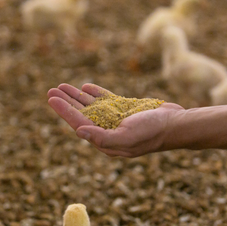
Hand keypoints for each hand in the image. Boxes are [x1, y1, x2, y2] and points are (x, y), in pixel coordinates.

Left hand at [47, 83, 184, 157]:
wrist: (175, 124)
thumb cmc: (152, 132)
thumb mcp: (126, 137)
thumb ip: (101, 137)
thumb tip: (78, 131)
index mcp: (105, 139)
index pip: (79, 123)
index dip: (64, 111)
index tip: (52, 99)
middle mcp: (107, 129)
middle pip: (81, 113)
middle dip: (66, 102)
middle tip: (52, 90)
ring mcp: (116, 118)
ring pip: (91, 105)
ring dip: (76, 96)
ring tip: (63, 86)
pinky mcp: (124, 109)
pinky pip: (105, 99)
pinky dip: (95, 93)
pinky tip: (84, 87)